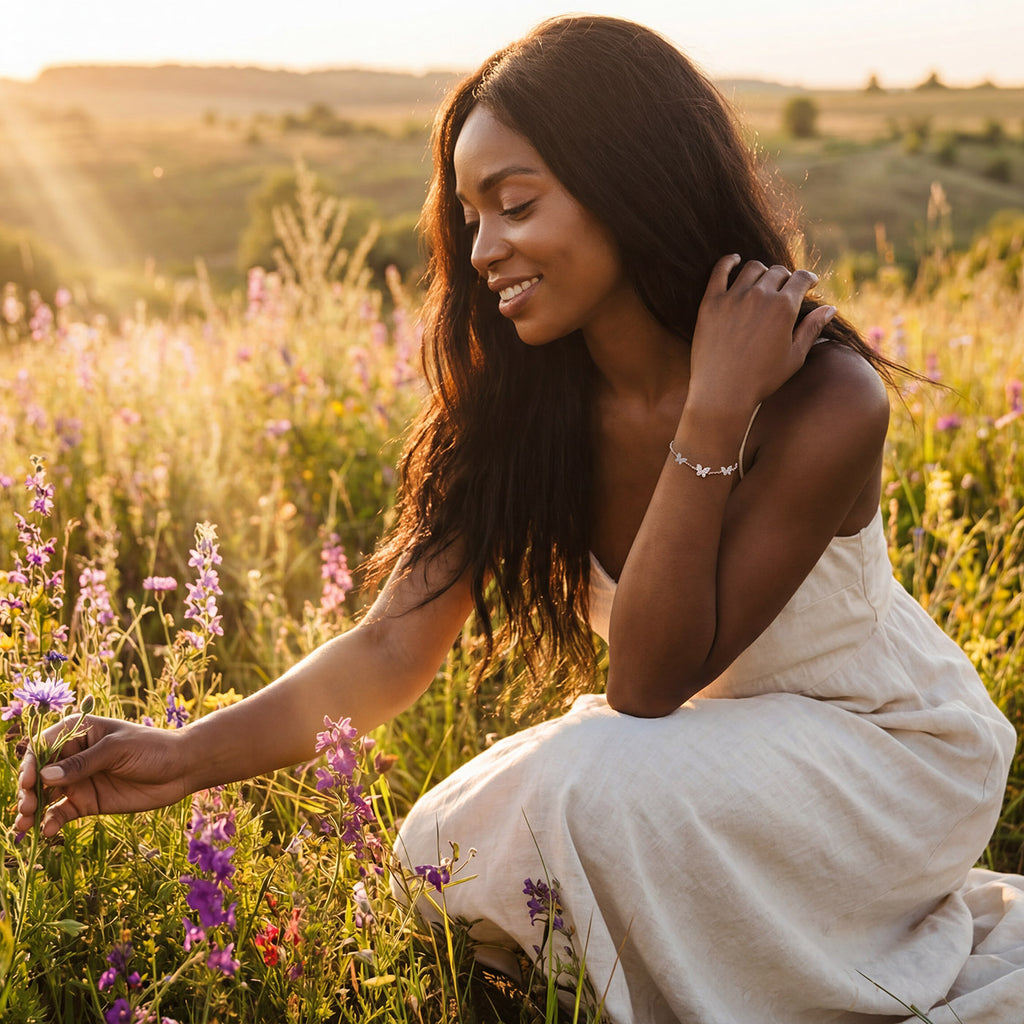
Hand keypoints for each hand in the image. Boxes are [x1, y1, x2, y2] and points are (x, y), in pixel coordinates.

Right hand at [14, 715, 190, 837]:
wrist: (182, 768)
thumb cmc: (153, 748)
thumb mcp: (118, 750)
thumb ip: (83, 763)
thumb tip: (44, 776)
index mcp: (78, 732)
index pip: (42, 746)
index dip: (30, 763)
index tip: (28, 781)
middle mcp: (73, 756)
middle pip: (38, 774)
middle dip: (27, 790)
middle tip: (26, 807)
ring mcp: (79, 781)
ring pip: (45, 796)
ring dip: (31, 810)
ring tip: (25, 824)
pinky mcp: (87, 802)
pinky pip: (61, 814)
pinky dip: (50, 822)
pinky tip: (46, 832)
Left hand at [689, 255, 836, 409]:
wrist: (722, 393)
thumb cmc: (762, 379)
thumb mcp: (794, 356)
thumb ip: (812, 328)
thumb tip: (830, 308)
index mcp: (784, 307)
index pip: (801, 278)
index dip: (808, 278)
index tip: (809, 282)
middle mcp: (759, 296)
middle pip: (777, 272)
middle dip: (785, 278)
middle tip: (785, 288)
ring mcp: (733, 297)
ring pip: (752, 268)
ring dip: (762, 271)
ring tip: (763, 281)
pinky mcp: (710, 303)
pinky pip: (719, 271)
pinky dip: (728, 261)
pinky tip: (734, 260)